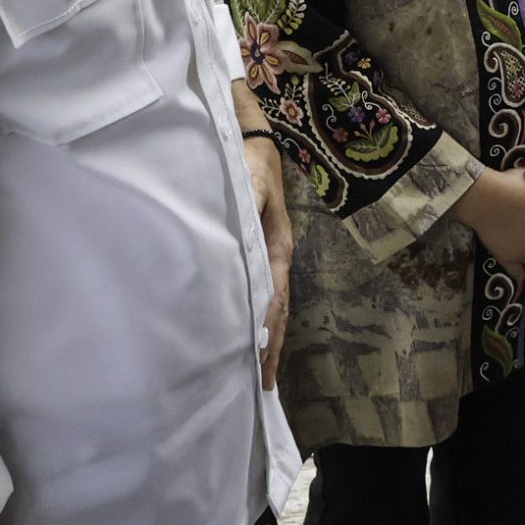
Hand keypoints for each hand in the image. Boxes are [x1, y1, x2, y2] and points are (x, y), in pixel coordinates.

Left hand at [244, 136, 291, 389]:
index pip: (274, 298)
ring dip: (266, 337)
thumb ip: (249, 209)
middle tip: (264, 384)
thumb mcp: (250, 182)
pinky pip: (259, 293)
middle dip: (272, 346)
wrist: (251, 140)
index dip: (268, 330)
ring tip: (260, 370)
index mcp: (278, 247)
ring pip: (271, 304)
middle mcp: (276, 257)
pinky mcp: (255, 253)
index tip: (262, 359)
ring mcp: (268, 257)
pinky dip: (257, 318)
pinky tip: (247, 332)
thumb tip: (246, 243)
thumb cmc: (249, 163)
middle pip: (278, 310)